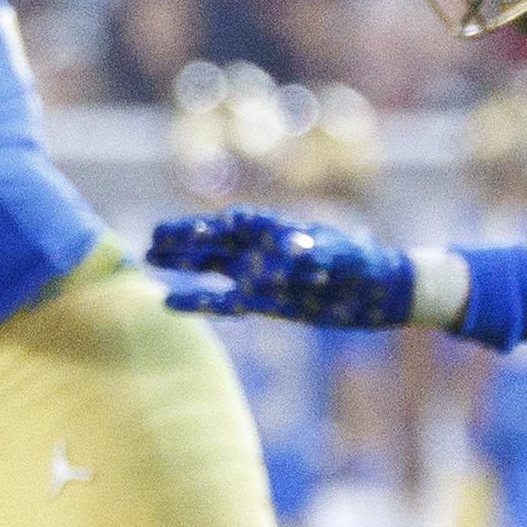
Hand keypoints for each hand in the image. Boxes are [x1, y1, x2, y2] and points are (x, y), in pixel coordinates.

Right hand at [147, 209, 415, 328]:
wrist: (376, 291)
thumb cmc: (363, 265)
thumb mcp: (344, 256)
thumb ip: (318, 253)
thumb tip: (291, 258)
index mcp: (278, 231)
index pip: (236, 224)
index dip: (209, 227)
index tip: (184, 230)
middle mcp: (262, 249)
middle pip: (215, 240)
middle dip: (184, 238)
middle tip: (152, 238)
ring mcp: (258, 273)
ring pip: (212, 265)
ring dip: (184, 261)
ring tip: (150, 256)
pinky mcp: (261, 300)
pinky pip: (222, 301)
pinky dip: (198, 300)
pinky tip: (170, 302)